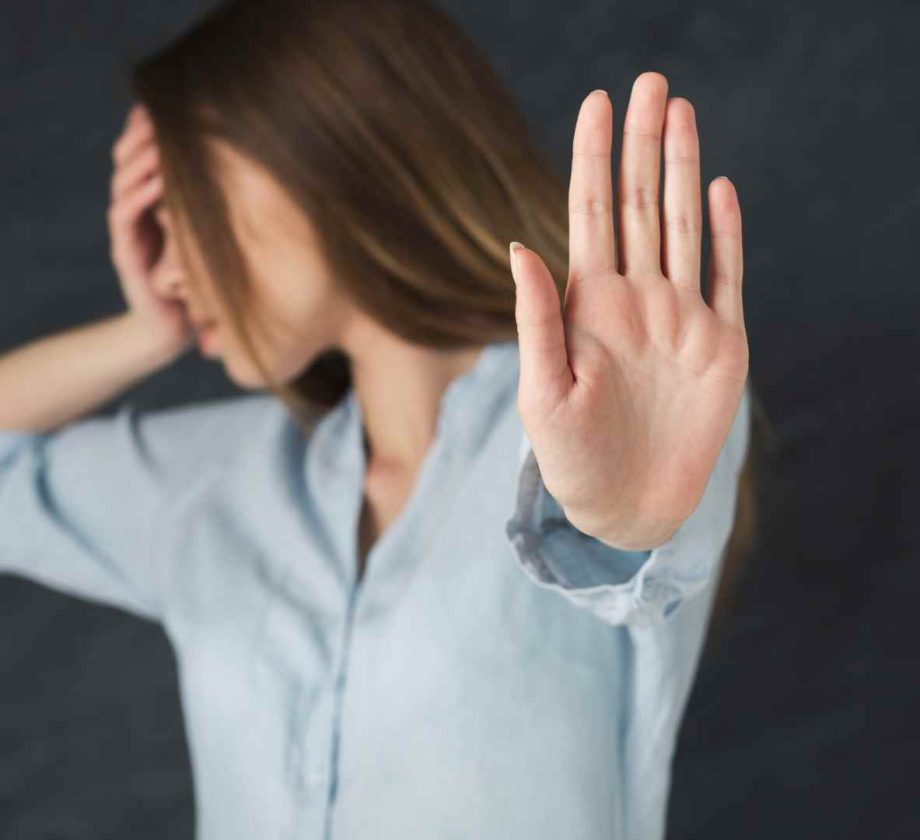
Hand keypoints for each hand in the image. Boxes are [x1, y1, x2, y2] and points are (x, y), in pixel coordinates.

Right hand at [107, 103, 194, 361]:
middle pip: (128, 161)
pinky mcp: (126, 254)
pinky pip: (125, 217)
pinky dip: (139, 195)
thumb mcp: (209, 239)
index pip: (143, 157)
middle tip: (157, 110)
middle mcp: (135, 212)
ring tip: (158, 137)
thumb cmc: (196, 282)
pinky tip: (156, 179)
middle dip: (141, 134)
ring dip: (140, 158)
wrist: (172, 330)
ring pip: (124, 183)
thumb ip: (215, 210)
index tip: (167, 104)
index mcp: (151, 204)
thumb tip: (256, 180)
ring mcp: (127, 232)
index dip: (150, 130)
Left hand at [509, 72, 748, 551]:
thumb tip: (517, 245)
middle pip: (640, 205)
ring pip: (682, 227)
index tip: (596, 104)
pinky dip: (726, 235)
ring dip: (683, 169)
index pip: (592, 214)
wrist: (626, 506)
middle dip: (643, 144)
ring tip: (680, 113)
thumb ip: (536, 318)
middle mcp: (635, 300)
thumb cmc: (570, 458)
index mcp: (589, 306)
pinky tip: (719, 189)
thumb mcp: (541, 389)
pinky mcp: (721, 345)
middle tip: (650, 82)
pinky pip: (727, 277)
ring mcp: (680, 318)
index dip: (593, 159)